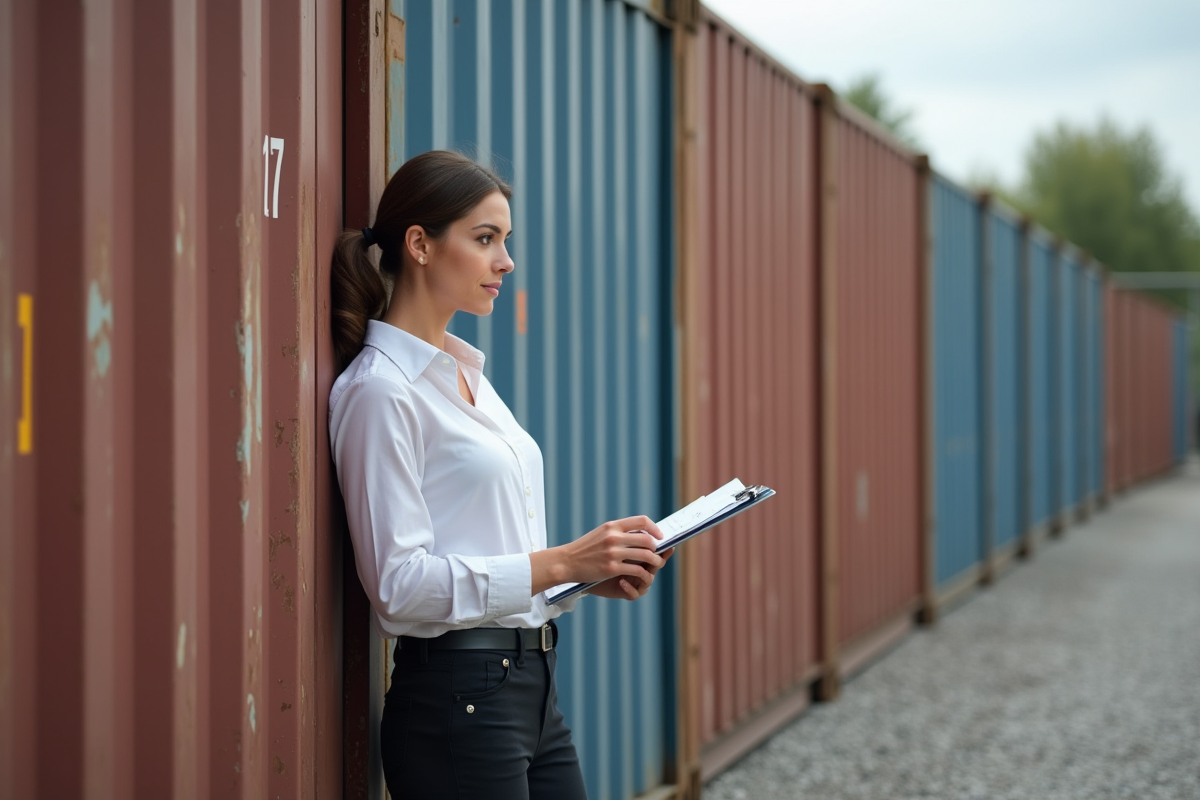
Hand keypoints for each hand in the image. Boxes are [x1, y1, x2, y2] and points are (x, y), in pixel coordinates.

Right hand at [530, 515, 668, 595]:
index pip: (642, 521)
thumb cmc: (585, 548)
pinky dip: (644, 573)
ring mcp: (613, 553)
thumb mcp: (601, 533)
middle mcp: (614, 537)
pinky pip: (636, 570)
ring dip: (654, 560)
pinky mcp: (611, 568)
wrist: (566, 562)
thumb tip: (641, 533)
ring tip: (655, 563)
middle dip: (656, 547)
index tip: (659, 536)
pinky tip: (644, 575)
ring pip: (645, 555)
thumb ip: (619, 532)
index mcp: (612, 526)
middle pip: (646, 540)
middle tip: (657, 552)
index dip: (654, 528)